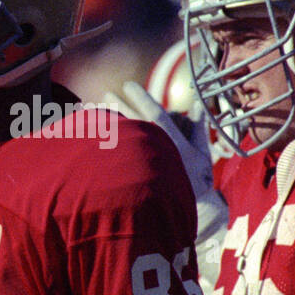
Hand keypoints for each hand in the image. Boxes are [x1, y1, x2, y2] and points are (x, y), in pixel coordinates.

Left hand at [105, 81, 212, 200]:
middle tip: (106, 93)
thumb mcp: (202, 152)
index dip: (141, 97)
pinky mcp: (134, 176)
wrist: (190, 209)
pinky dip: (105, 144)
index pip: (154, 113)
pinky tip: (93, 136)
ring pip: (121, 138)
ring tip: (92, 110)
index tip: (128, 85)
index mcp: (172, 141)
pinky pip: (116, 156)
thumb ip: (199, 126)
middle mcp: (156, 150)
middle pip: (132, 123)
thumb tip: (198, 105)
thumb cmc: (197, 179)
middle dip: (118, 106)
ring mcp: (144, 164)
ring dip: (107, 123)